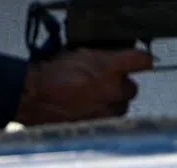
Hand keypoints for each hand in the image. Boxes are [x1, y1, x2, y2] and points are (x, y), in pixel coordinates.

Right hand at [14, 48, 153, 124]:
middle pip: (132, 87)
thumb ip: (101, 54)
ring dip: (111, 101)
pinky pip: (108, 119)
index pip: (143, 61)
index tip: (141, 60)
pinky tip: (88, 108)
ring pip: (121, 106)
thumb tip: (113, 55)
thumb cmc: (50, 72)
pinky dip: (102, 114)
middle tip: (104, 81)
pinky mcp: (98, 125)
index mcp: (110, 66)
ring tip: (93, 96)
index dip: (142, 60)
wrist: (33, 96)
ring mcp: (107, 109)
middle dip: (120, 85)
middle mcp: (113, 89)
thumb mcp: (79, 51)